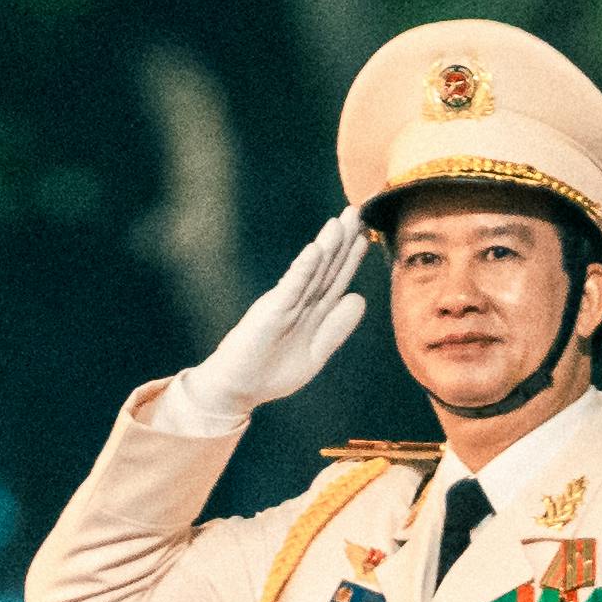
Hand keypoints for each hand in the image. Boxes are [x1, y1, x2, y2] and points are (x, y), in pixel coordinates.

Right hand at [155, 208, 371, 437]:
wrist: (235, 389)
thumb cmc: (271, 372)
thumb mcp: (315, 353)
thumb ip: (336, 328)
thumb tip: (359, 298)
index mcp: (310, 312)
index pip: (334, 280)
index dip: (350, 258)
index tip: (366, 233)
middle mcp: (298, 303)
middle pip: (325, 268)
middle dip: (341, 241)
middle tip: (357, 211)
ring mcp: (284, 305)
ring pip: (310, 272)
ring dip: (326, 247)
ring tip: (340, 222)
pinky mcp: (270, 314)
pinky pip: (290, 289)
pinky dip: (303, 270)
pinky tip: (315, 251)